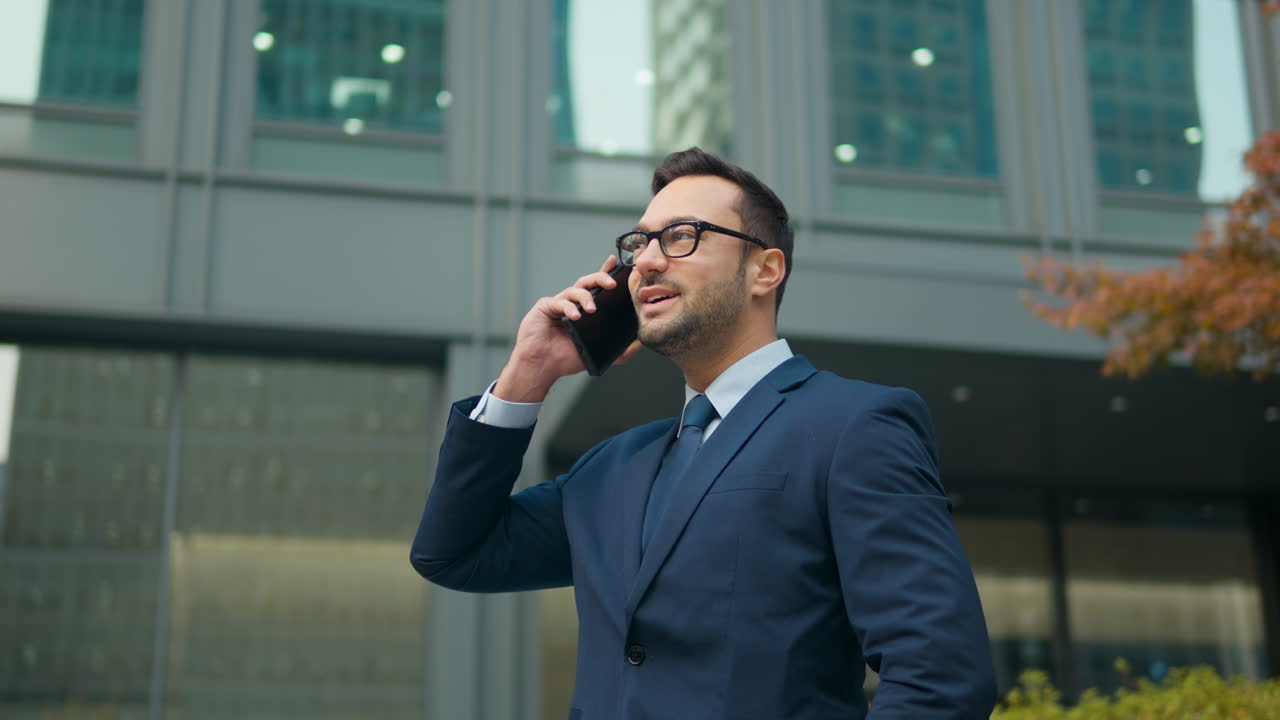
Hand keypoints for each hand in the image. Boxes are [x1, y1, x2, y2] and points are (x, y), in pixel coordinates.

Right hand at [493, 256, 640, 402]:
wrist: (542, 366)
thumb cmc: (565, 359)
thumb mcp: (596, 353)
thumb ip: (618, 350)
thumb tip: (638, 345)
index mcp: (584, 310)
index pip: (597, 288)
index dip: (606, 273)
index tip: (616, 263)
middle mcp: (572, 303)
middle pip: (588, 282)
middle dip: (601, 278)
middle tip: (612, 284)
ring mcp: (559, 303)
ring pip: (575, 289)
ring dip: (586, 297)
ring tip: (592, 309)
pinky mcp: (546, 306)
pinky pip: (560, 302)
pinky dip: (570, 308)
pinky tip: (575, 316)